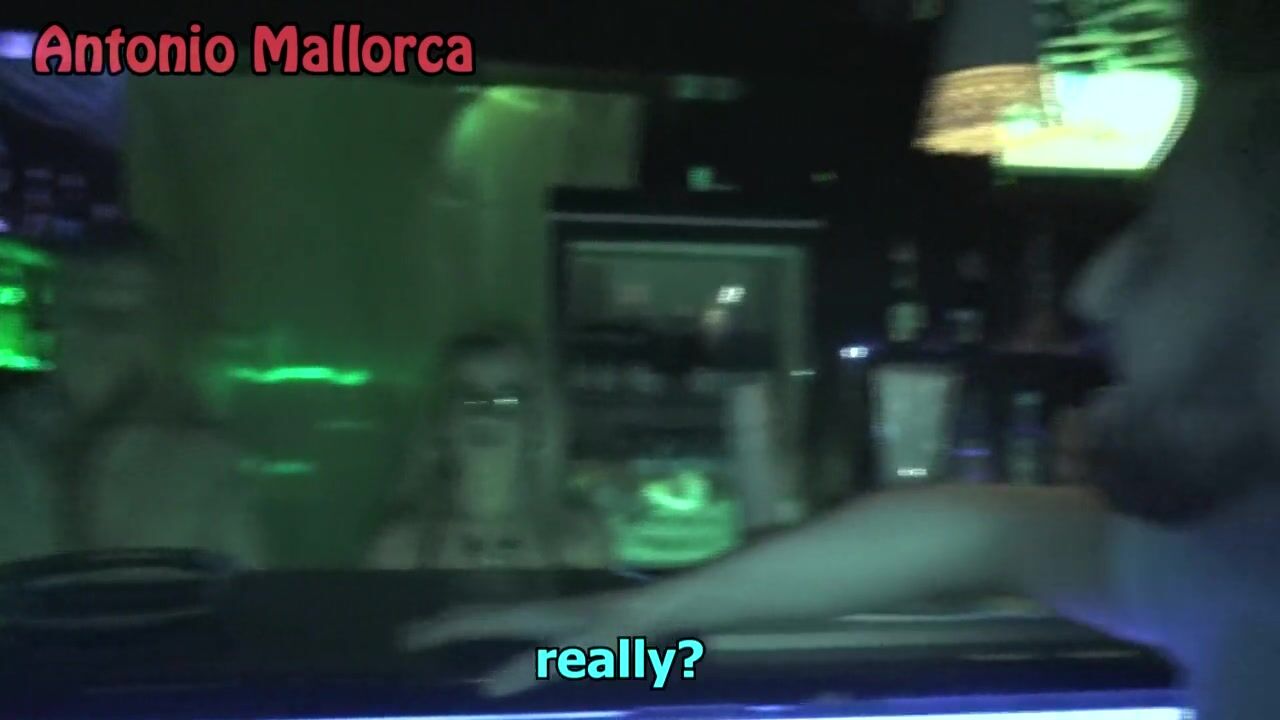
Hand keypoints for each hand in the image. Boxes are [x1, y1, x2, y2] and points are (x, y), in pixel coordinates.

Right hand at [401, 588, 668, 696]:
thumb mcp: (578, 653)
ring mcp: (553, 620)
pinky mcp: (569, 630)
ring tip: (446, 642)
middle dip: (446, 625)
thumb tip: (484, 686)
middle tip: (412, 637)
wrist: (664, 613)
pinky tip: (507, 658)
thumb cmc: (622, 631)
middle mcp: (537, 613)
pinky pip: (519, 633)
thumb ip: (535, 668)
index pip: (474, 620)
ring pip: (499, 621)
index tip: (402, 638)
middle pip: (481, 615)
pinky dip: (498, 640)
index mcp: (533, 617)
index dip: (438, 630)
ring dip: (470, 629)